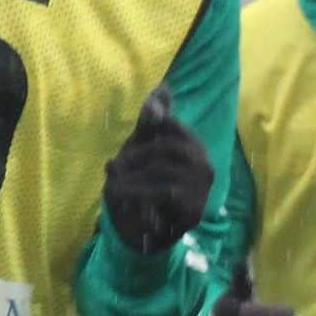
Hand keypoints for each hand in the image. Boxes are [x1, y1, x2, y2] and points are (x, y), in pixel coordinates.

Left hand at [104, 85, 213, 253]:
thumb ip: (151, 121)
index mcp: (194, 145)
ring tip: (111, 186)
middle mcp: (204, 165)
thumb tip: (162, 87)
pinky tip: (124, 200)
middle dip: (133, 157)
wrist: (148, 228)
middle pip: (164, 148)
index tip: (125, 148)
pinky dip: (139, 196)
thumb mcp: (144, 147)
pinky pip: (161, 196)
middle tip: (111, 168)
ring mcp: (201, 189)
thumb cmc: (145, 180)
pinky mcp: (193, 211)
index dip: (144, 133)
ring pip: (160, 172)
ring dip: (130, 179)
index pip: (170, 125)